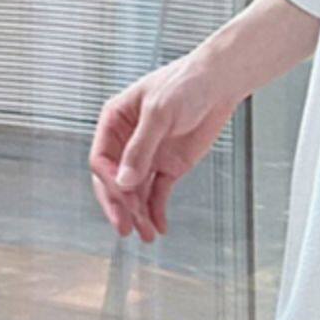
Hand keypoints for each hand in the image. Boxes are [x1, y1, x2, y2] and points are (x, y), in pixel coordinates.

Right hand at [88, 51, 239, 242]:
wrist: (219, 84)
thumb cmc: (186, 84)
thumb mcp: (160, 113)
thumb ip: (141, 148)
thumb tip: (124, 181)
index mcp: (115, 122)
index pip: (100, 159)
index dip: (109, 180)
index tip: (122, 195)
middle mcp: (127, 142)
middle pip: (114, 181)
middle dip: (119, 205)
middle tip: (125, 228)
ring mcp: (148, 155)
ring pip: (136, 191)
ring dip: (138, 214)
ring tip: (145, 235)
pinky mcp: (168, 166)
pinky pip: (157, 193)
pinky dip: (156, 210)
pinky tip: (158, 226)